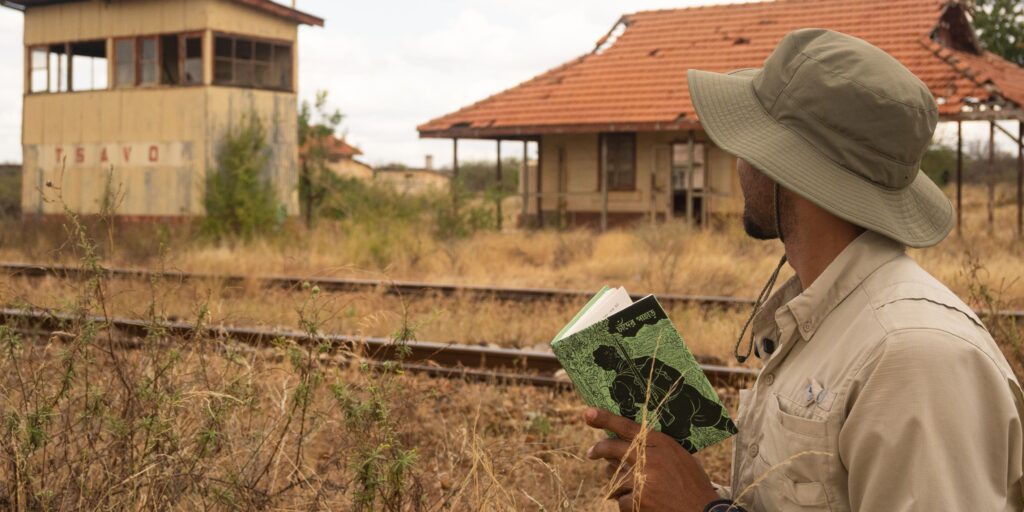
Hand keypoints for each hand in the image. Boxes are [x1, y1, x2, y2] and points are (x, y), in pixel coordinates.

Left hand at [584, 408, 718, 510]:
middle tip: (591, 452)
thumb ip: (654, 451)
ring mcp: (643, 479)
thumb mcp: (679, 458)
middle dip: (598, 449)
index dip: (606, 418)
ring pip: (614, 476)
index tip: (588, 413)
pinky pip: (621, 499)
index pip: (628, 427)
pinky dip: (628, 503)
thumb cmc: (692, 485)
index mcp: (662, 444)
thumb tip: (624, 447)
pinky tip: (643, 504)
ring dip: (618, 481)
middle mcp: (650, 458)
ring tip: (634, 487)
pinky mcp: (638, 500)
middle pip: (612, 448)